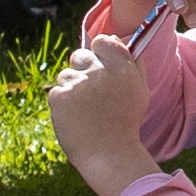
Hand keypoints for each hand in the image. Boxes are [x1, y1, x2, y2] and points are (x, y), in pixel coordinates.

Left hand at [45, 38, 159, 195]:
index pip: (101, 41)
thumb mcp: (140, 91)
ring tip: (84, 112)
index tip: (100, 67)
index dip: (99, 52)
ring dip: (72, 89)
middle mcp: (100, 71)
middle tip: (91, 95)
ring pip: (66, 75)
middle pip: (80, 56)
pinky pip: (56, 92)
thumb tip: (118, 40)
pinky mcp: (60, 97)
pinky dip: (62, 105)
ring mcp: (78, 83)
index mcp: (122, 66)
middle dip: (83, 71)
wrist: (109, 155)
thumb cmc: (126, 124)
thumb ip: (133, 63)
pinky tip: (75, 119)